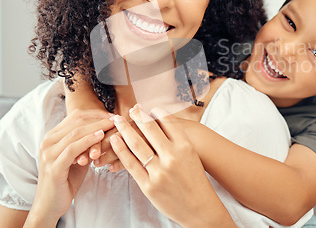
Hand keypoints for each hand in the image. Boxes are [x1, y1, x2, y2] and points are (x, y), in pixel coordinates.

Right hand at [26, 110, 113, 225]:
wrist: (50, 204)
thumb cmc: (66, 180)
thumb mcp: (78, 156)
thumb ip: (86, 143)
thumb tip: (105, 129)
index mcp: (52, 136)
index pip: (76, 116)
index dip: (96, 114)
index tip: (112, 115)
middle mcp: (48, 141)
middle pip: (77, 121)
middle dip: (99, 118)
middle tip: (116, 118)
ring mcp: (49, 153)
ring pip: (76, 132)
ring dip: (97, 126)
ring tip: (112, 124)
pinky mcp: (53, 165)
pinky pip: (73, 148)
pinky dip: (88, 140)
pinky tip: (101, 136)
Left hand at [110, 105, 235, 227]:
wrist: (200, 207)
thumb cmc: (195, 179)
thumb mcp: (191, 154)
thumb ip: (176, 139)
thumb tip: (159, 120)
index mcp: (185, 146)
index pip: (167, 121)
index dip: (155, 112)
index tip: (148, 107)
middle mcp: (172, 156)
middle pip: (149, 129)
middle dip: (137, 116)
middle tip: (130, 109)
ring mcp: (159, 172)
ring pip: (136, 144)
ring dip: (124, 129)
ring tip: (118, 120)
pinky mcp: (148, 185)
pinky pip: (130, 164)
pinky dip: (120, 150)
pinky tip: (116, 140)